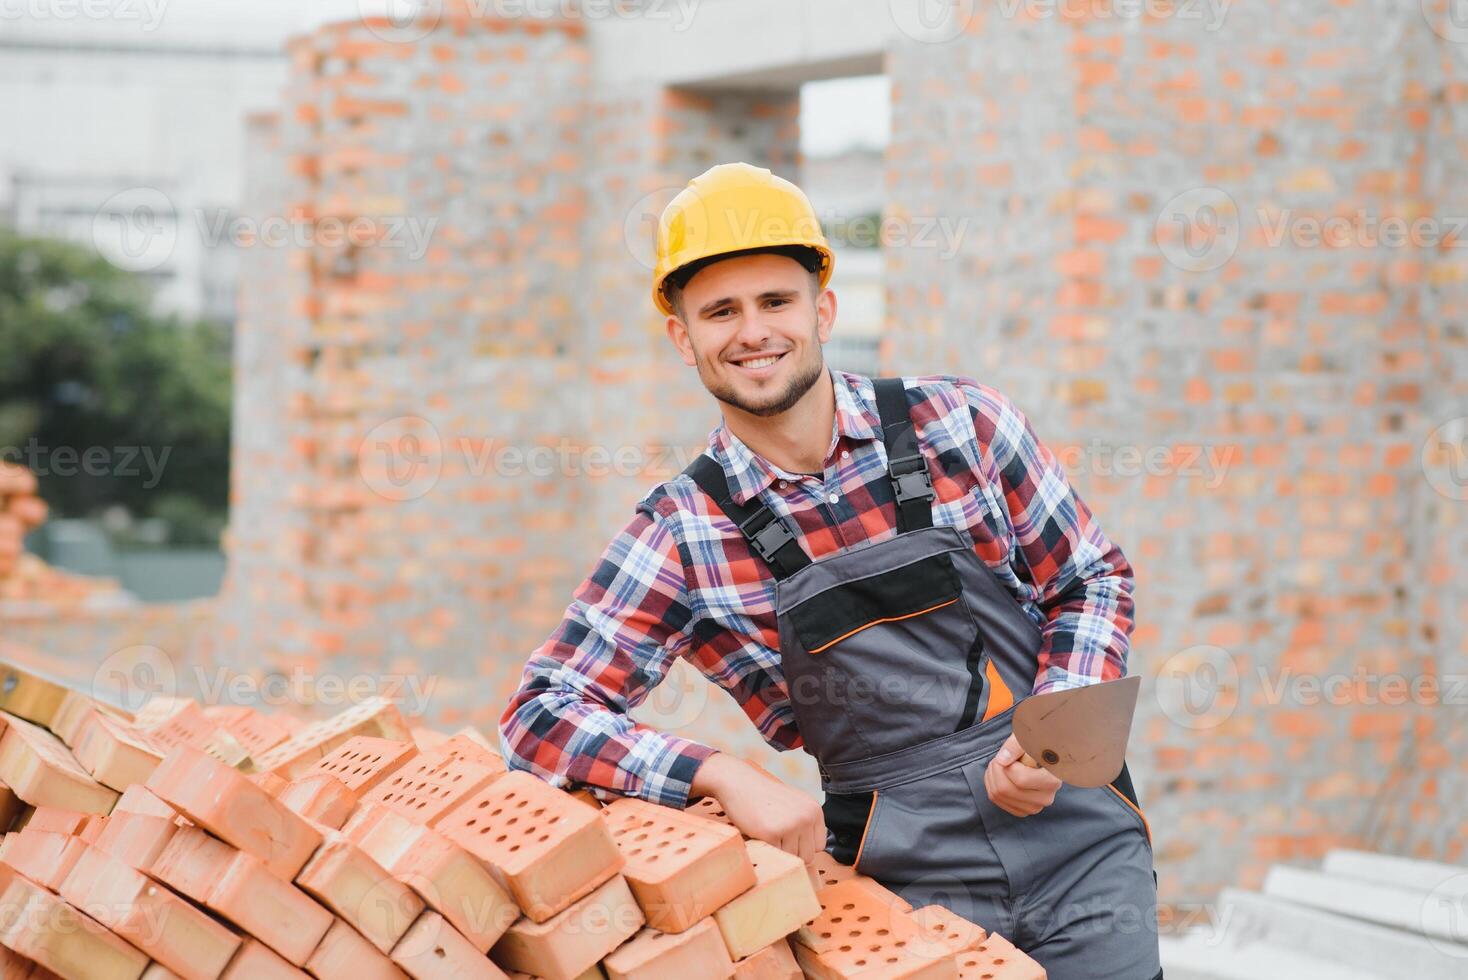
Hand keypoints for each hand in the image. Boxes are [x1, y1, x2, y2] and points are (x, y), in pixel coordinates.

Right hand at [691, 752, 825, 862]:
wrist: (738, 782)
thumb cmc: (763, 795)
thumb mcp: (793, 804)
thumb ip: (805, 825)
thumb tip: (812, 859)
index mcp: (814, 810)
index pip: (819, 845)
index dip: (802, 844)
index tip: (789, 834)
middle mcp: (807, 817)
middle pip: (808, 856)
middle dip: (791, 850)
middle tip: (775, 831)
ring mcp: (791, 825)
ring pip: (791, 858)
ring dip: (778, 849)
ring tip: (767, 828)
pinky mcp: (772, 833)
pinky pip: (774, 855)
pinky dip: (765, 846)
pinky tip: (759, 829)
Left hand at [983, 733, 1061, 816]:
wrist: (1040, 756)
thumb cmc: (1035, 745)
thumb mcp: (1028, 738)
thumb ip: (1015, 746)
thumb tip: (1002, 761)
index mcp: (1053, 780)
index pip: (1021, 780)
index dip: (1008, 765)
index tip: (1010, 755)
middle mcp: (1046, 798)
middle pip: (1006, 789)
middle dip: (996, 769)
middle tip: (999, 758)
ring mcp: (1034, 807)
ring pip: (999, 795)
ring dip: (992, 776)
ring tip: (999, 764)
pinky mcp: (1022, 810)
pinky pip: (997, 800)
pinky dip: (991, 785)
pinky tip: (998, 774)